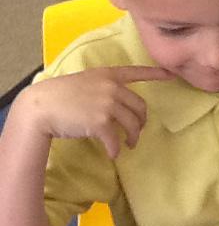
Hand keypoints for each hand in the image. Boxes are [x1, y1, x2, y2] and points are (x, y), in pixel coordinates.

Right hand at [22, 66, 172, 158]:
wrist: (40, 106)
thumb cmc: (58, 95)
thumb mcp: (84, 82)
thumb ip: (104, 88)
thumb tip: (118, 104)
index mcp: (108, 74)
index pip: (137, 72)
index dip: (156, 74)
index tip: (171, 75)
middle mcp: (111, 87)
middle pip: (140, 107)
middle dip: (141, 122)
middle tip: (136, 132)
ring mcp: (107, 104)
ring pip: (133, 124)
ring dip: (133, 137)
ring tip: (128, 144)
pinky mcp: (100, 121)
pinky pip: (116, 139)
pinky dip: (116, 149)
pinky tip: (113, 154)